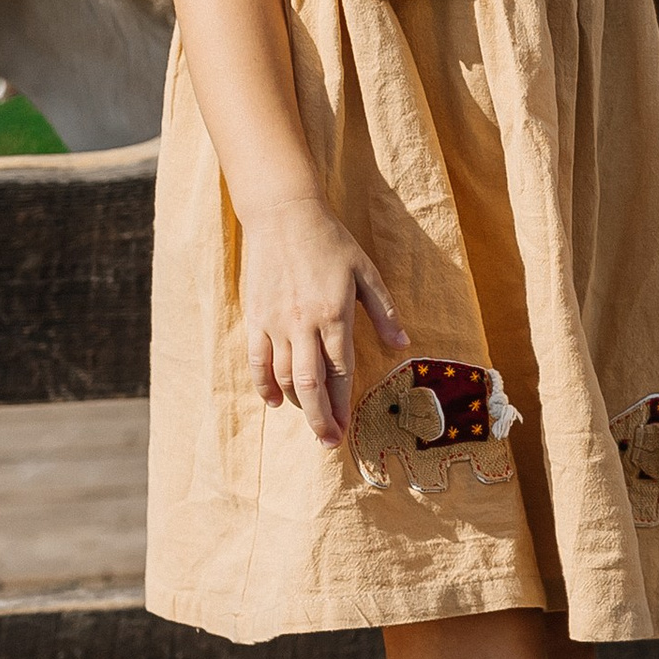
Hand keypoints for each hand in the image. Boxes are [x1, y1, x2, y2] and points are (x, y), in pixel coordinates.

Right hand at [241, 197, 405, 449]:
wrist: (283, 215)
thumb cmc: (330, 241)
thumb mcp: (366, 271)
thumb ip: (384, 312)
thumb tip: (403, 344)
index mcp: (334, 314)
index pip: (341, 370)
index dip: (345, 403)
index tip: (349, 428)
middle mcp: (303, 324)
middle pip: (310, 384)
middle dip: (321, 418)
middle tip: (329, 442)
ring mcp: (276, 322)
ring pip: (282, 377)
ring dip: (297, 404)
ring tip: (311, 420)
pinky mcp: (255, 317)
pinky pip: (256, 361)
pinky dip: (263, 385)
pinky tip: (274, 401)